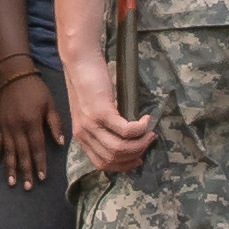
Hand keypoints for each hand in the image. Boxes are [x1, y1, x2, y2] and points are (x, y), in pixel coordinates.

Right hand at [0, 69, 60, 186]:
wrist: (14, 76)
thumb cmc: (36, 90)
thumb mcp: (50, 104)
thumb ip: (55, 124)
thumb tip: (61, 143)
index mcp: (32, 122)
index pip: (37, 147)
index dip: (40, 163)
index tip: (42, 177)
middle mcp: (17, 127)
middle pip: (22, 153)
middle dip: (25, 171)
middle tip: (28, 187)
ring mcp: (6, 127)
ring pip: (9, 151)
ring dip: (10, 168)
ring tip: (12, 183)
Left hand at [70, 63, 155, 177]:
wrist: (79, 62)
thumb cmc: (88, 83)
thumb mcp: (90, 112)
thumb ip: (101, 127)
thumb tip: (125, 140)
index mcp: (81, 136)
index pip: (102, 164)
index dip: (122, 166)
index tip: (137, 160)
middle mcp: (84, 134)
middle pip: (112, 159)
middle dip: (134, 155)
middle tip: (147, 143)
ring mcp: (92, 124)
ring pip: (119, 148)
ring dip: (139, 144)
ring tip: (149, 133)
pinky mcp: (101, 112)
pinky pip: (126, 130)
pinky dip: (140, 128)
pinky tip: (146, 120)